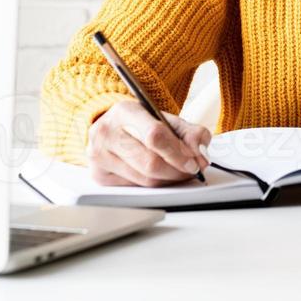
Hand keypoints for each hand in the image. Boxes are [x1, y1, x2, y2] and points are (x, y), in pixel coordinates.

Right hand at [87, 100, 211, 187]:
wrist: (112, 127)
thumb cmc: (141, 123)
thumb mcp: (166, 118)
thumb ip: (189, 132)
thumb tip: (201, 153)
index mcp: (124, 112)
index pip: (155, 136)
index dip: (178, 153)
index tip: (194, 162)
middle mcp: (106, 133)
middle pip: (150, 163)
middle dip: (177, 171)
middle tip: (192, 170)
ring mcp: (99, 156)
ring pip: (144, 180)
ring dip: (169, 180)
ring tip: (180, 172)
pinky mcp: (99, 176)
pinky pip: (135, 188)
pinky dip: (154, 185)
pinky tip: (161, 176)